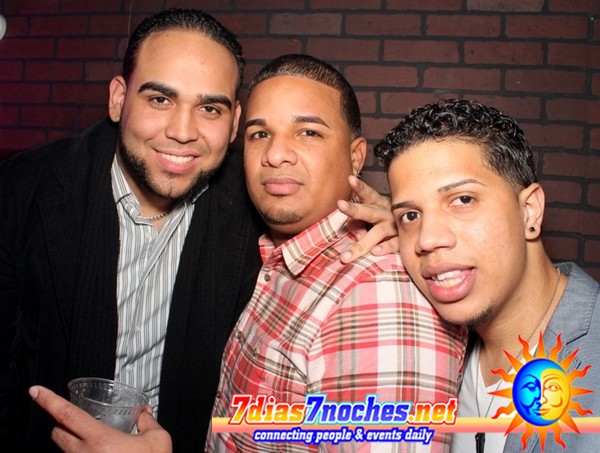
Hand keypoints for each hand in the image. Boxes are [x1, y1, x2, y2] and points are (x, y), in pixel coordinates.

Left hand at [29, 386, 171, 452]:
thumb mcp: (157, 440)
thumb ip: (149, 422)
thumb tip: (146, 414)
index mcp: (100, 440)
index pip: (66, 414)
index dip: (48, 400)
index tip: (36, 391)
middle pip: (57, 433)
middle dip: (61, 423)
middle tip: (73, 418)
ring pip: (64, 450)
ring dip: (72, 441)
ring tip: (93, 441)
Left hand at [338, 175, 398, 263]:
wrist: (421, 227)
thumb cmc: (390, 220)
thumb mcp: (374, 218)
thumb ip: (359, 225)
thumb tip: (356, 236)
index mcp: (379, 205)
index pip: (368, 194)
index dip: (360, 187)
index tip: (350, 178)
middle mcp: (387, 213)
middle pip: (369, 211)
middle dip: (354, 209)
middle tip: (340, 204)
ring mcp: (396, 226)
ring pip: (379, 232)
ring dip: (362, 243)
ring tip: (346, 255)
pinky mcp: (404, 240)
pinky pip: (395, 244)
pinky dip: (386, 247)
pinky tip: (375, 252)